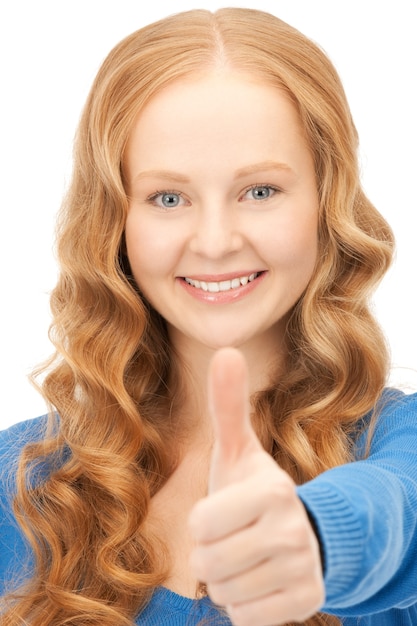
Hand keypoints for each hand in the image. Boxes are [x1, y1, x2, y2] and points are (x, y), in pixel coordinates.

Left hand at [188, 348, 323, 625]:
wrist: (296, 531)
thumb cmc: (251, 489)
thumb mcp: (237, 450)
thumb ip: (227, 404)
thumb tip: (225, 349)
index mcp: (273, 489)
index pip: (200, 524)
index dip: (203, 521)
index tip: (225, 511)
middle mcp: (293, 530)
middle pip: (209, 562)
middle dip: (212, 553)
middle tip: (234, 537)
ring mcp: (303, 569)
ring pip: (225, 593)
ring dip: (227, 579)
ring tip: (247, 556)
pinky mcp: (307, 601)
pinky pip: (245, 617)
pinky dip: (245, 604)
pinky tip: (262, 579)